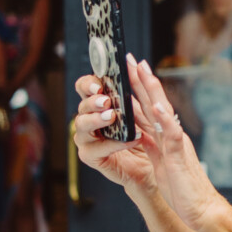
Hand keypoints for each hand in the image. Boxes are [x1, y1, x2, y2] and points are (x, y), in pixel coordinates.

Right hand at [73, 75, 155, 191]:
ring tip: (112, 117)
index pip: (85, 87)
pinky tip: (128, 140)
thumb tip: (139, 65)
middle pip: (82, 104)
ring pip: (81, 125)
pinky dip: (112, 144)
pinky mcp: (91, 156)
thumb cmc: (144, 138)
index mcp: (99, 104)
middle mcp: (89, 119)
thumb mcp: (144, 112)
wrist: (149, 166)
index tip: (98, 84)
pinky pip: (96, 149)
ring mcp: (87, 138)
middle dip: (92, 101)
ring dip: (96, 119)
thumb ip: (138, 92)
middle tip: (105, 101)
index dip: (88, 83)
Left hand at [127, 56, 221, 231]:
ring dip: (152, 91)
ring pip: (163, 112)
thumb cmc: (183, 190)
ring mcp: (176, 145)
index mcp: (165, 137)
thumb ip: (151, 144)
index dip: (137, 88)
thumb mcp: (160, 162)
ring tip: (142, 71)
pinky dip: (165, 120)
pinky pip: (171, 136)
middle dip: (141, 80)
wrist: (203, 210)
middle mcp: (172, 136)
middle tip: (130, 58)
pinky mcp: (180, 158)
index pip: (149, 108)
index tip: (128, 69)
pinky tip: (157, 107)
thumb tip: (137, 129)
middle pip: (154, 102)